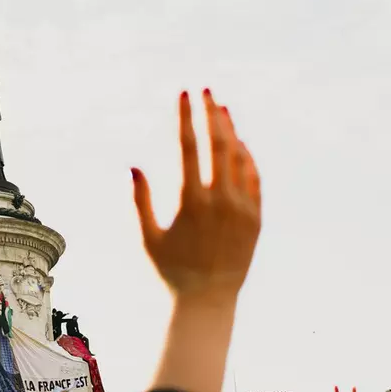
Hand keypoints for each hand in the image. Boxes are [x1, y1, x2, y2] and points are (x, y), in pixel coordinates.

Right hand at [132, 90, 260, 305]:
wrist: (205, 302)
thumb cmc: (168, 272)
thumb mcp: (146, 237)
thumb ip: (140, 200)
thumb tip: (134, 166)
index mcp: (189, 202)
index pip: (187, 146)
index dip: (185, 117)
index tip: (182, 94)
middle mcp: (220, 201)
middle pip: (217, 143)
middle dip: (210, 113)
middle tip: (204, 90)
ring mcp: (242, 208)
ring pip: (239, 157)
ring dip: (230, 129)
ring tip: (221, 107)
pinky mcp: (256, 218)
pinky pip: (254, 178)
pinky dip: (246, 156)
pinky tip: (238, 143)